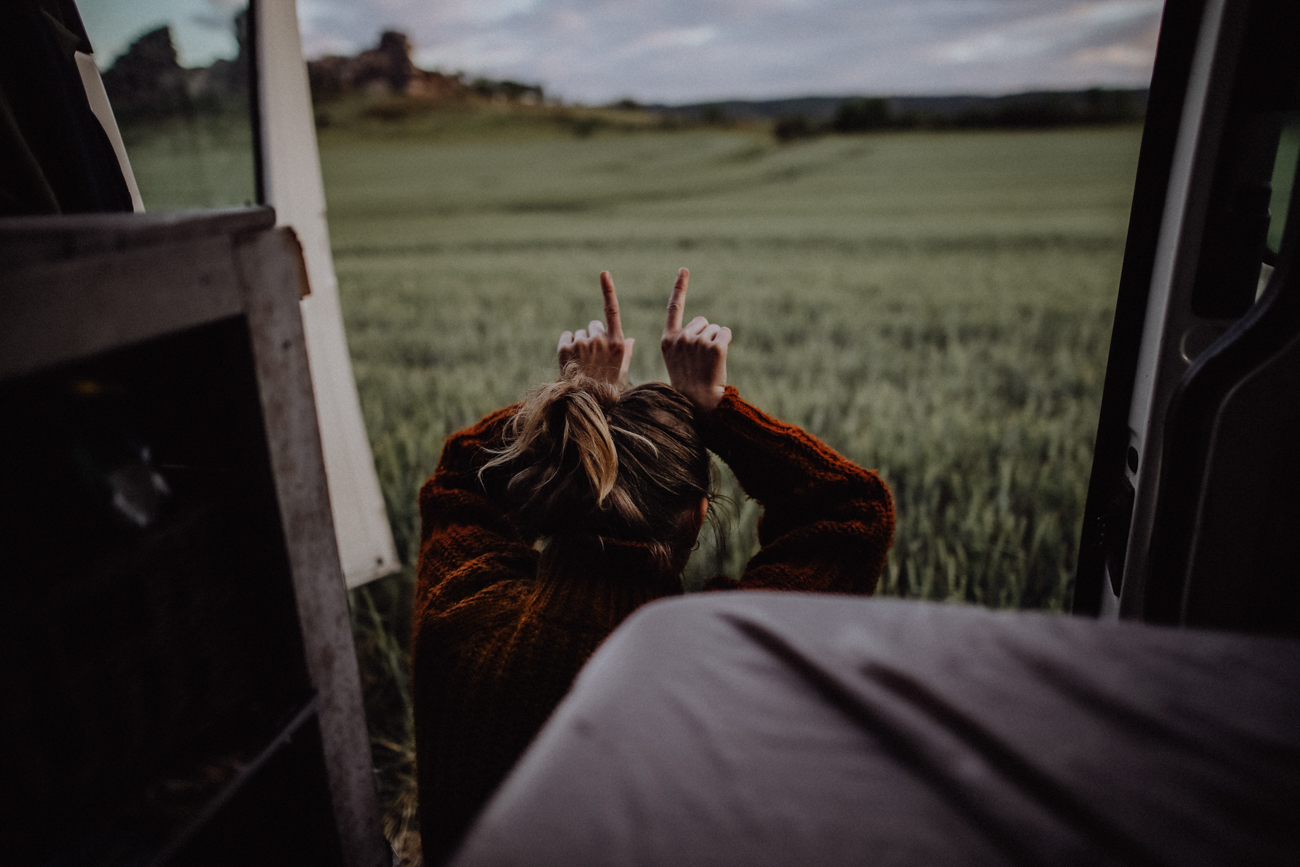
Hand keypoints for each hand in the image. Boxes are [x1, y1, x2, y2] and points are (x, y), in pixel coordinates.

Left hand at [558, 271, 634, 383]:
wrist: (584, 402)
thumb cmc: (606, 387)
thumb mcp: (621, 371)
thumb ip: (625, 352)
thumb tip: (630, 340)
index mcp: (617, 343)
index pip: (612, 310)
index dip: (608, 290)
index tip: (604, 273)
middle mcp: (600, 340)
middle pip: (594, 325)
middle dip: (593, 336)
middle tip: (593, 356)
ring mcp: (582, 343)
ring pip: (580, 333)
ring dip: (580, 343)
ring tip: (582, 363)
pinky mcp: (565, 348)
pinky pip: (566, 337)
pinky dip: (567, 345)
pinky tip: (571, 360)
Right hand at [660, 268, 730, 412]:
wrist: (700, 402)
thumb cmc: (689, 382)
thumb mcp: (676, 359)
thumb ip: (683, 338)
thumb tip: (705, 323)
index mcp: (668, 340)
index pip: (674, 307)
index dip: (680, 287)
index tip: (684, 269)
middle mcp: (681, 338)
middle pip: (702, 321)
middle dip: (705, 333)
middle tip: (701, 358)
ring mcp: (698, 342)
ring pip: (715, 328)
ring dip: (715, 341)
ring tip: (708, 362)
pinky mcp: (715, 347)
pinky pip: (726, 333)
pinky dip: (726, 342)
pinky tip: (719, 358)